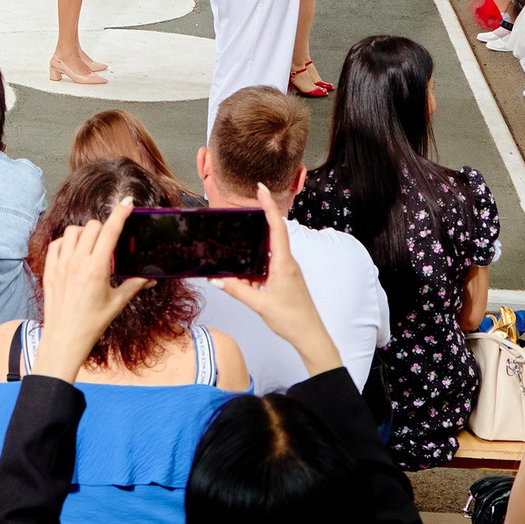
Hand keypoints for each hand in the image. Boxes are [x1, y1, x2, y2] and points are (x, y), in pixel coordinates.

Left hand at [27, 197, 152, 377]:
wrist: (65, 338)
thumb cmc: (92, 323)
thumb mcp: (117, 303)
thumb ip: (134, 285)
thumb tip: (152, 278)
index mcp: (97, 269)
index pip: (110, 231)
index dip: (120, 214)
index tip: (128, 202)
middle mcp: (77, 262)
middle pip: (92, 227)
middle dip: (104, 228)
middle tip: (109, 242)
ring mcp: (61, 264)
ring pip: (72, 231)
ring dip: (84, 233)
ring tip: (91, 247)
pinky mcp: (50, 269)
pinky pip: (56, 243)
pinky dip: (66, 243)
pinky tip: (73, 253)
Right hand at [212, 185, 340, 375]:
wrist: (309, 335)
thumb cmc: (290, 319)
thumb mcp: (259, 304)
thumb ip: (236, 289)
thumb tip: (215, 278)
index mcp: (284, 263)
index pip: (277, 227)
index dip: (269, 206)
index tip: (261, 188)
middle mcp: (287, 262)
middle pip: (273, 233)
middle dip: (260, 219)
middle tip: (246, 206)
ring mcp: (287, 270)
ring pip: (269, 251)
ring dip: (255, 248)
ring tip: (238, 244)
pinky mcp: (285, 278)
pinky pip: (269, 264)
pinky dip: (256, 264)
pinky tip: (244, 273)